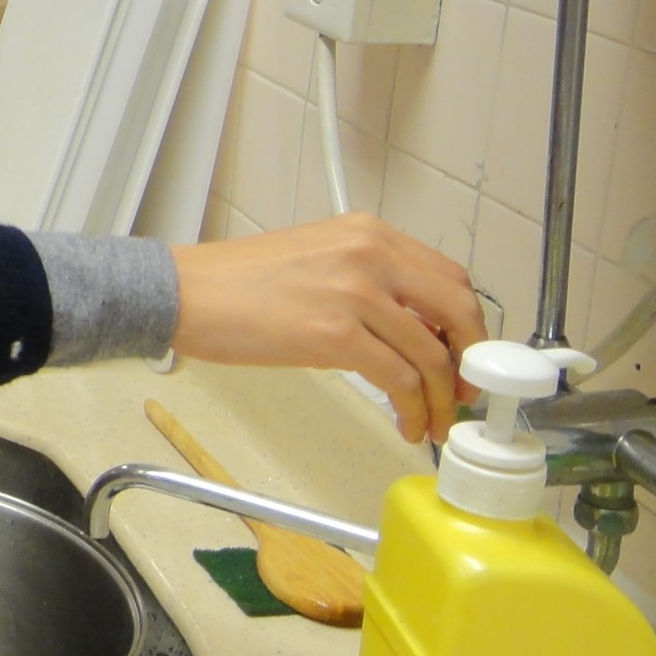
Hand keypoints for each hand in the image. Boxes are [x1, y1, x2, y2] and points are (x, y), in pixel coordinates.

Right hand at [169, 214, 484, 445]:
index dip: (470, 325)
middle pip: (457, 311)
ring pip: (432, 354)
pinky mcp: (334, 334)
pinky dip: (413, 408)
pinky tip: (405, 422)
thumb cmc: (238, 283)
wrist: (184, 292)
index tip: (466, 357)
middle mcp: (370, 253)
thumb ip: (372, 282)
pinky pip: (399, 379)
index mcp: (368, 233)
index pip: (450, 277)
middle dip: (470, 362)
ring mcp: (354, 292)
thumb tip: (415, 330)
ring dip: (442, 399)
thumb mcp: (319, 261)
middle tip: (464, 395)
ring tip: (433, 422)